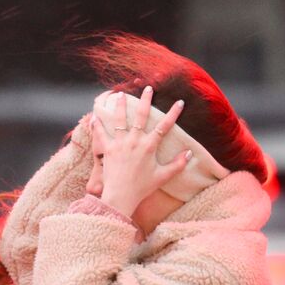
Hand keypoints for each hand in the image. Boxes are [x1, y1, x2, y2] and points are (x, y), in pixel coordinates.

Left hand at [88, 86, 191, 215]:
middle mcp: (134, 141)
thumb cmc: (142, 187)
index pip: (164, 126)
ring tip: (120, 94)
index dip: (173, 113)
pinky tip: (94, 116)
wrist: (120, 197)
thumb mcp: (163, 176)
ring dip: (120, 106)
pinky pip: (100, 135)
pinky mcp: (107, 150)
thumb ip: (178, 164)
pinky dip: (97, 125)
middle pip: (140, 116)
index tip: (179, 102)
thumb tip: (190, 153)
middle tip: (147, 88)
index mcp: (149, 146)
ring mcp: (119, 144)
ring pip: (119, 120)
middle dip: (145, 100)